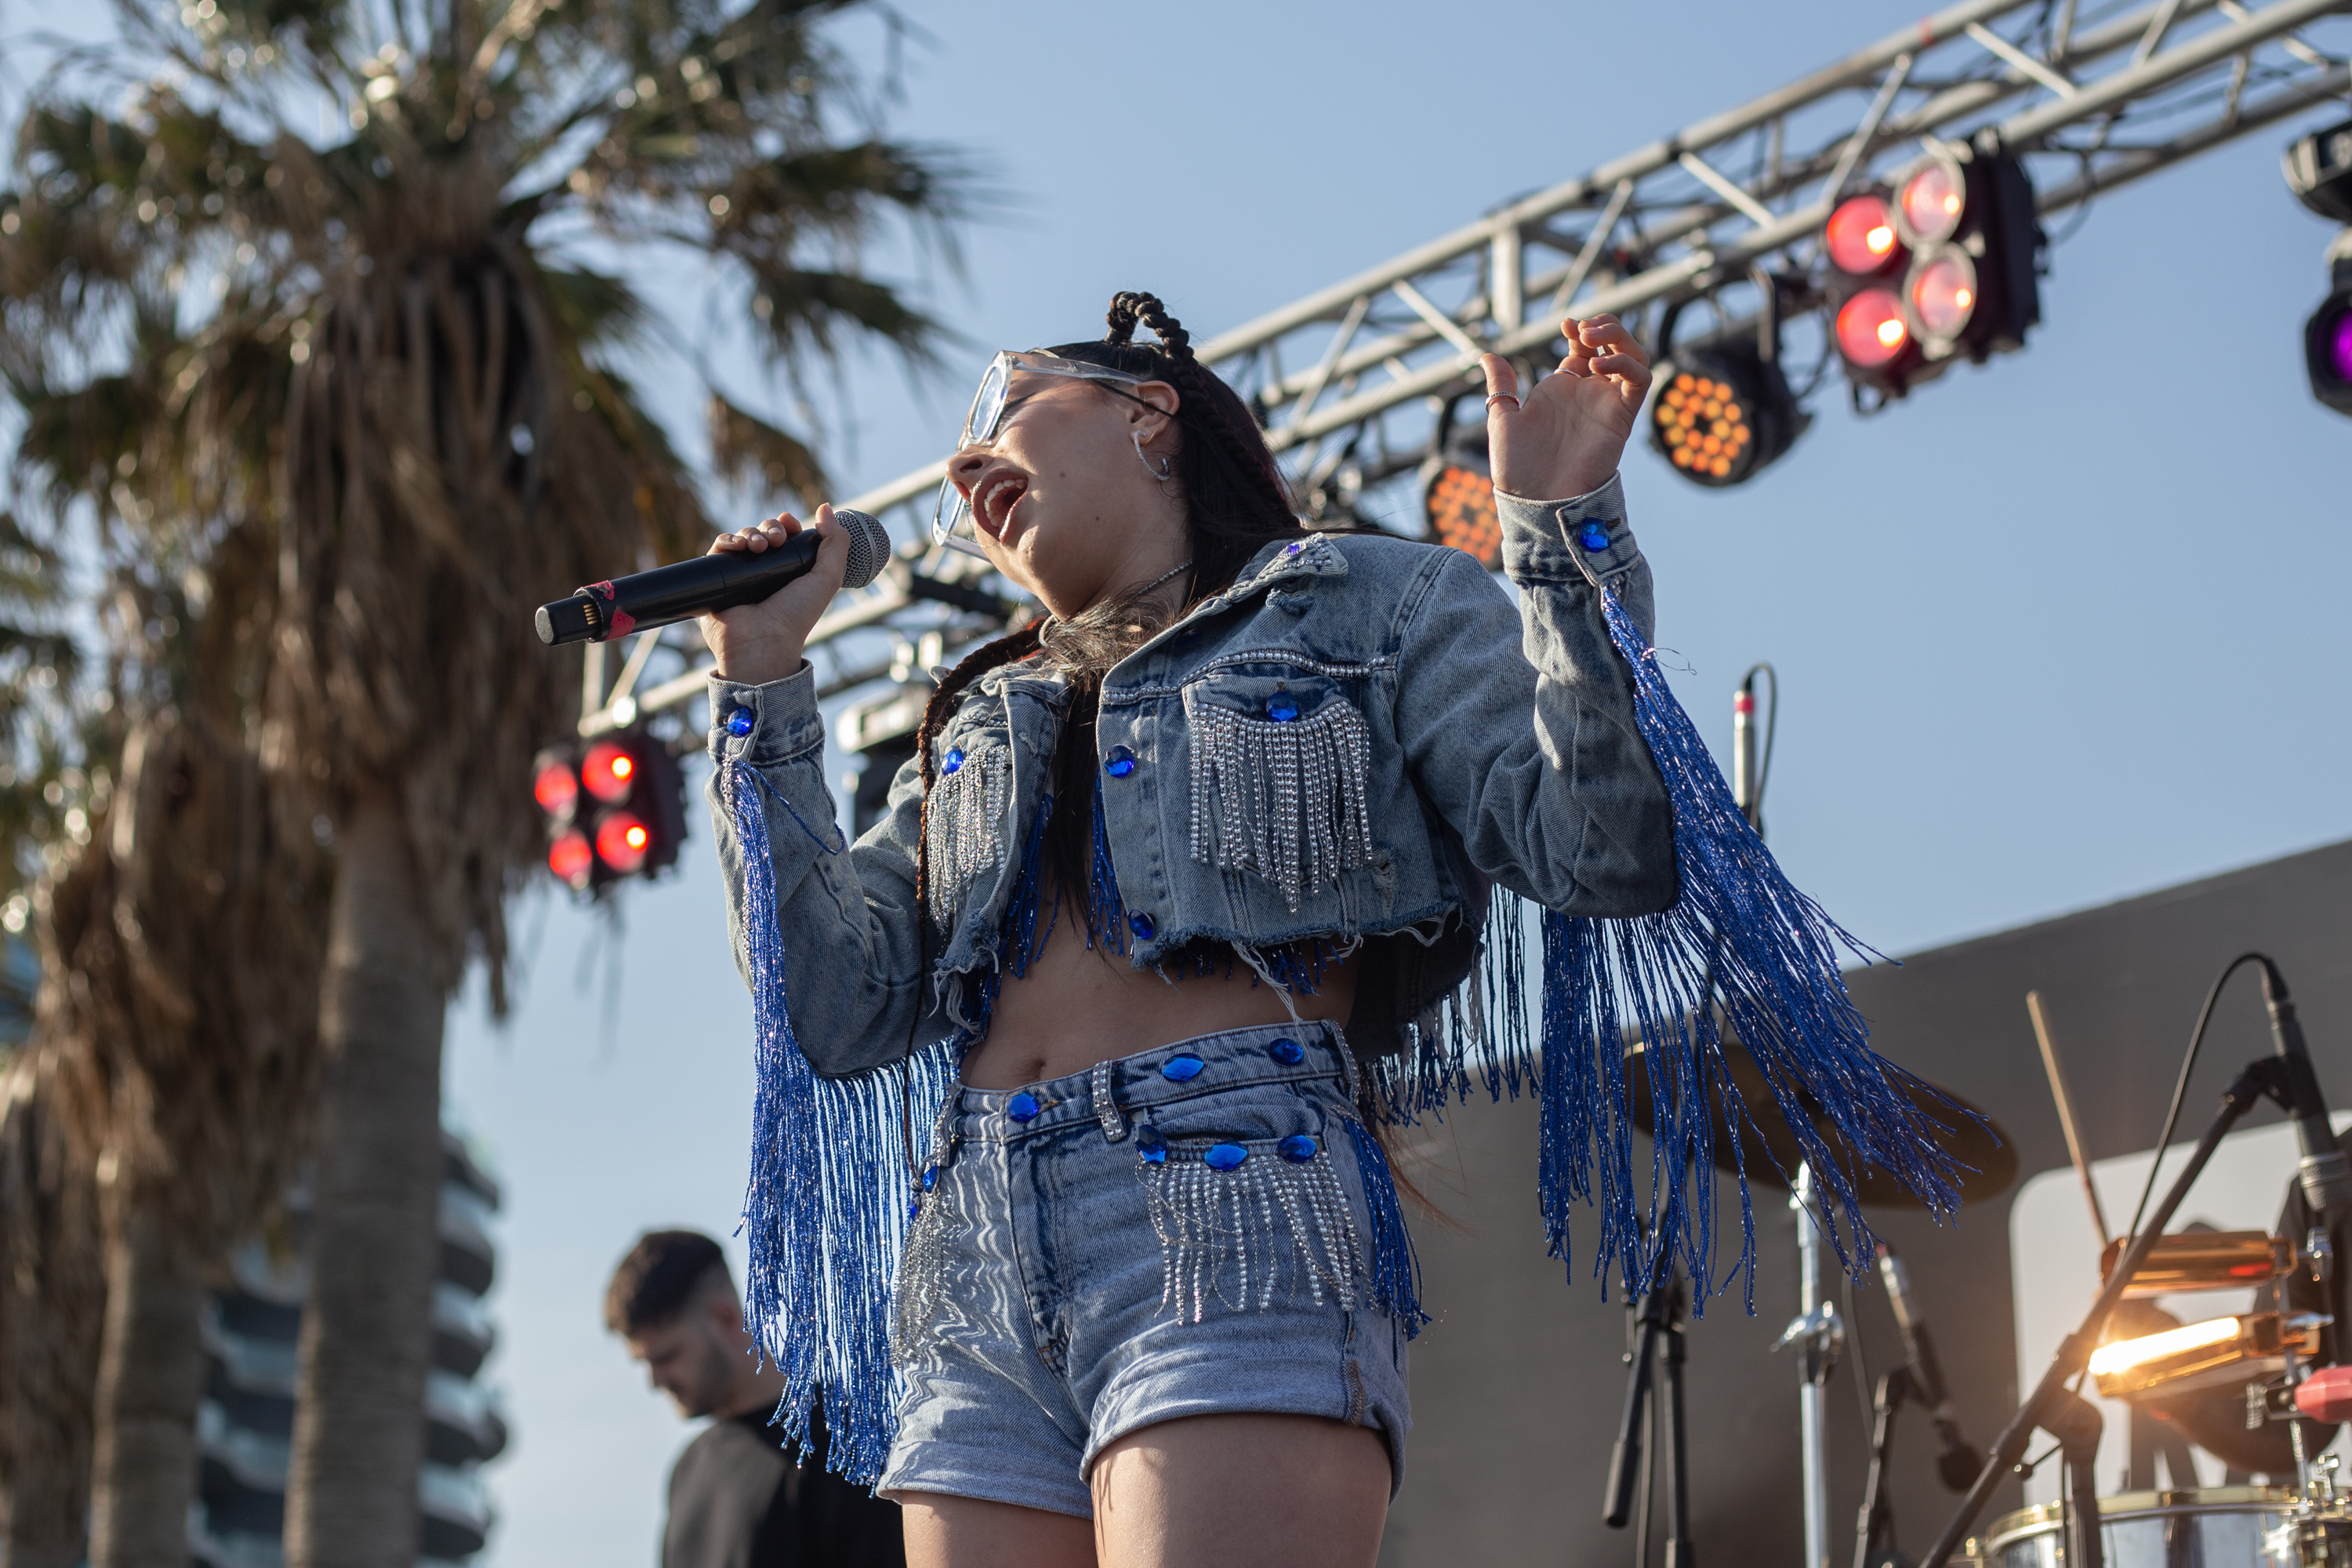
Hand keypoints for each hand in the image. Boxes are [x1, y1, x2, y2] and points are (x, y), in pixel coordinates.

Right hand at [696, 503, 851, 686]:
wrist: (762, 643)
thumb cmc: (796, 616)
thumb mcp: (827, 579)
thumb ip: (836, 543)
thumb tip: (825, 508)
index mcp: (790, 571)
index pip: (785, 537)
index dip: (786, 525)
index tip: (790, 524)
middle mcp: (764, 572)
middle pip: (763, 533)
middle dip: (770, 528)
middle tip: (775, 540)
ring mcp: (740, 575)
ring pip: (742, 537)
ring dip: (750, 533)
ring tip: (757, 546)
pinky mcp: (717, 578)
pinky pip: (718, 549)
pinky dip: (727, 540)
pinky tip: (737, 545)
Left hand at [1479, 315, 1652, 501]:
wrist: (1535, 499)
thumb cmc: (1517, 467)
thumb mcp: (1502, 417)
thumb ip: (1500, 385)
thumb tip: (1485, 355)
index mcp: (1561, 389)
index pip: (1583, 346)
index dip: (1581, 328)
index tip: (1566, 321)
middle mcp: (1587, 393)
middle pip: (1612, 345)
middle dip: (1604, 326)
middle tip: (1582, 328)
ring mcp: (1606, 403)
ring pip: (1633, 357)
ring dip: (1619, 339)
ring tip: (1591, 337)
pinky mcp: (1621, 416)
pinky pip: (1639, 381)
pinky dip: (1626, 364)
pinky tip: (1598, 365)